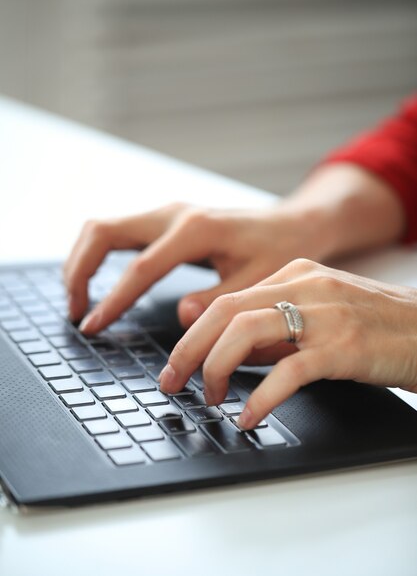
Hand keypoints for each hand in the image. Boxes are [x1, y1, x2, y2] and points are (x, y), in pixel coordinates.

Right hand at [63, 202, 327, 333]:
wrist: (292, 226)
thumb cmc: (279, 252)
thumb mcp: (259, 282)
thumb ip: (220, 300)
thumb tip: (181, 316)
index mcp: (196, 229)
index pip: (140, 267)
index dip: (113, 300)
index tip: (93, 327)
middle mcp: (174, 214)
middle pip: (103, 231)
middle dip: (79, 271)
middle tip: (77, 313)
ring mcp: (167, 214)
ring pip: (103, 228)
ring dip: (82, 260)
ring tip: (78, 302)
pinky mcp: (166, 221)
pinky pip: (118, 233)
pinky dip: (98, 255)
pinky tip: (98, 282)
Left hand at [159, 259, 416, 429]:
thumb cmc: (377, 325)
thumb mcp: (318, 316)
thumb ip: (274, 331)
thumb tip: (228, 355)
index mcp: (295, 274)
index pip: (227, 300)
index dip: (192, 334)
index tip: (175, 364)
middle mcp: (305, 286)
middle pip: (225, 311)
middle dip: (188, 349)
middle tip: (172, 382)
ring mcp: (324, 314)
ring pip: (246, 331)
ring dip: (216, 368)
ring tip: (209, 398)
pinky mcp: (344, 346)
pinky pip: (289, 371)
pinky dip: (261, 397)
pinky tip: (250, 416)